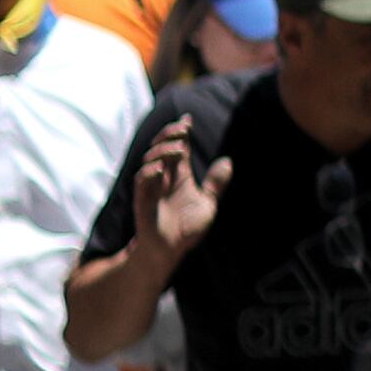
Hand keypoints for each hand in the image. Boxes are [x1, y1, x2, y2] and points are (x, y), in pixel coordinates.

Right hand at [130, 121, 231, 266]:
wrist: (171, 250)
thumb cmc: (187, 228)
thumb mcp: (208, 203)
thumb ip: (216, 183)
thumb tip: (228, 161)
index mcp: (178, 176)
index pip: (178, 148)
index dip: (181, 133)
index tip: (188, 119)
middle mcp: (163, 178)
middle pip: (161, 148)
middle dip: (169, 135)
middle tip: (183, 129)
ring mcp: (151, 188)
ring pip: (150, 160)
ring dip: (163, 151)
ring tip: (179, 148)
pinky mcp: (143, 200)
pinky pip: (141, 181)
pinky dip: (149, 172)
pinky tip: (160, 168)